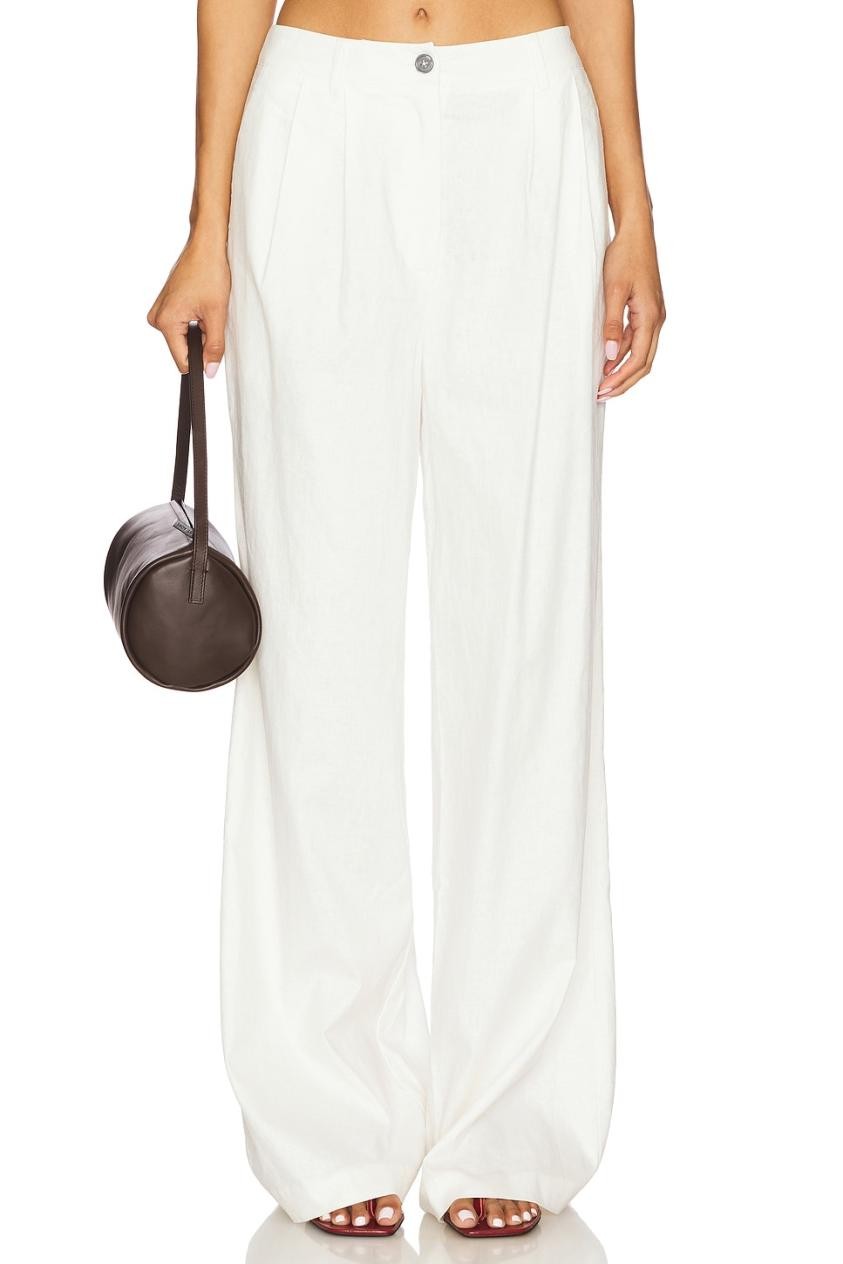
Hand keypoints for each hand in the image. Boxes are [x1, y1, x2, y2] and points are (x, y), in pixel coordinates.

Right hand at [146, 235, 230, 375]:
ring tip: (205, 307)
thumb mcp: (217, 315)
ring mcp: (159, 311)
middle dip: (201, 341)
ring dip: (198, 330)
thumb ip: (214, 347)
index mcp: (166, 322)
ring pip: (183, 337)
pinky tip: (200, 304)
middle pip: (183, 349)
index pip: (182, 360)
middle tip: (210, 317)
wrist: (205, 246)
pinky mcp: (165, 306)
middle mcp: (157, 318)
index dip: (200, 362)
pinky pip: (181, 325)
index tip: (212, 357)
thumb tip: (210, 371)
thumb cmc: (210, 272)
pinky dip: (194, 321)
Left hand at [597, 221, 665, 399]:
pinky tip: (608, 361)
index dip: (620, 379)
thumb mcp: (613, 291)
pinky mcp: (648, 311)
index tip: (601, 390)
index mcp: (651, 317)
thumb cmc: (624, 257)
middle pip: (644, 363)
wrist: (636, 233)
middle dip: (623, 382)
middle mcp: (657, 319)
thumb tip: (610, 357)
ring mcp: (654, 316)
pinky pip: (638, 340)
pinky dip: (624, 354)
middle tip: (600, 395)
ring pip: (642, 353)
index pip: (638, 359)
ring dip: (624, 370)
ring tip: (602, 383)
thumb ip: (612, 325)